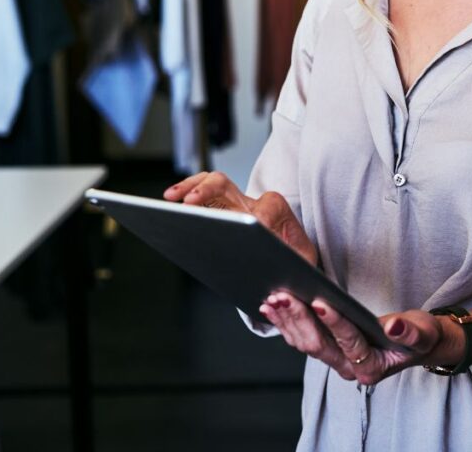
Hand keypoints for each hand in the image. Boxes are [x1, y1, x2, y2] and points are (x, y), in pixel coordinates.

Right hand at [163, 171, 318, 267]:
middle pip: (227, 186)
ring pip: (210, 185)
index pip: (265, 209)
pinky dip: (184, 195)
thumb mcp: (302, 267)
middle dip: (207, 190)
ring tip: (169, 198)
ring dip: (188, 188)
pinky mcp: (219, 212)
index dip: (255, 221)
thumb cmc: (295, 261)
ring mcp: (233, 205)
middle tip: (189, 203)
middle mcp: (252, 204)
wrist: (292, 259)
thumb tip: (276, 285)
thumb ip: (296, 274)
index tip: (249, 231)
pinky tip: (168, 207)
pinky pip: (200, 197)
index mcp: (278, 213)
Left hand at [260, 293, 463, 384]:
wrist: (417, 343)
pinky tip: (273, 308)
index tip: (320, 302)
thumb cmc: (421, 336)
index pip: (349, 343)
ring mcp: (336, 361)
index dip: (334, 323)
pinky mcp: (328, 350)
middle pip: (319, 345)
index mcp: (372, 368)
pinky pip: (302, 340)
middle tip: (284, 297)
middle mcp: (349, 369)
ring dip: (288, 321)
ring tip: (274, 299)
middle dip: (300, 319)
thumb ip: (410, 332)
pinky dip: (287, 323)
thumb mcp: (423, 333)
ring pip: (305, 344)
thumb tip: (394, 326)